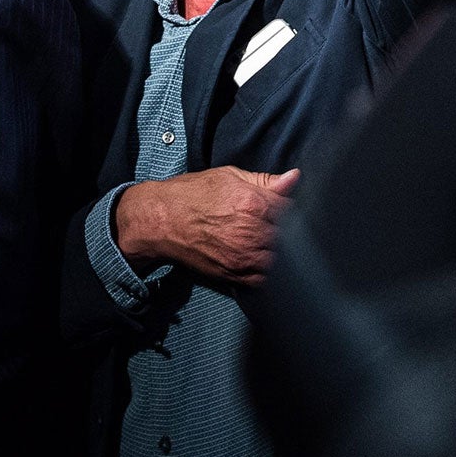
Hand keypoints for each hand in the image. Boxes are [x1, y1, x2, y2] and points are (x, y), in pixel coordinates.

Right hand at [114, 166, 299, 285]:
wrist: (160, 221)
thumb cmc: (192, 195)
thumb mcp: (229, 176)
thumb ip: (266, 181)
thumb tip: (294, 177)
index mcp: (254, 204)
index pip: (293, 212)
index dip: (291, 210)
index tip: (286, 210)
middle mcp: (252, 233)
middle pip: (291, 238)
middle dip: (289, 233)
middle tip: (281, 227)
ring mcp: (243, 257)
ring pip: (281, 261)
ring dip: (281, 253)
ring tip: (271, 244)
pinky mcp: (234, 275)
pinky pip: (264, 280)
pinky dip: (269, 272)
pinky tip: (263, 260)